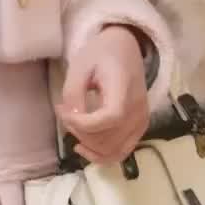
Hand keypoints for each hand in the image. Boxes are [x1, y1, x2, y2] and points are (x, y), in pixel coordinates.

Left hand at [57, 25, 150, 165]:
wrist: (125, 49)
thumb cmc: (100, 54)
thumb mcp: (80, 66)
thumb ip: (74, 93)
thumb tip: (72, 119)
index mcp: (124, 88)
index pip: (110, 118)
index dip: (83, 123)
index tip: (64, 112)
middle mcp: (138, 109)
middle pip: (109, 138)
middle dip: (79, 132)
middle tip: (65, 113)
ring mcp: (141, 121)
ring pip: (113, 150)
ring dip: (87, 145)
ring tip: (73, 125)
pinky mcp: (140, 128)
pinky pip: (121, 152)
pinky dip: (101, 156)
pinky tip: (84, 146)